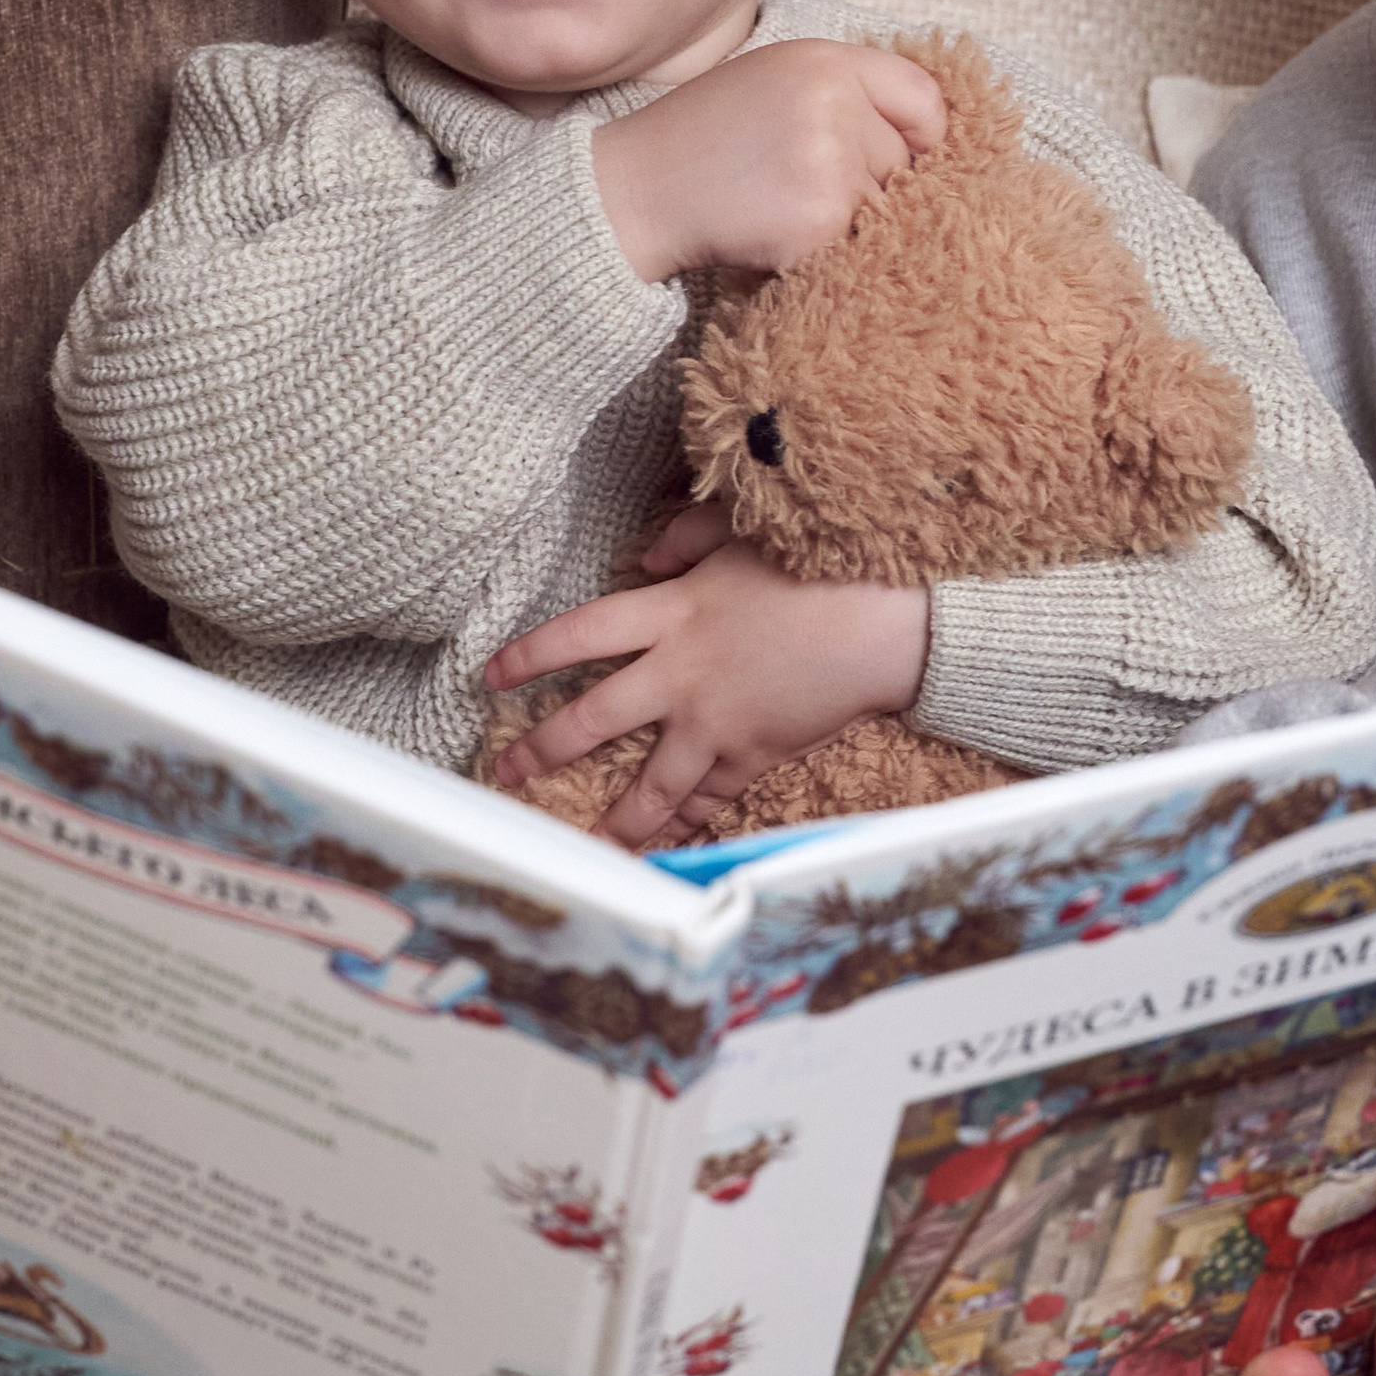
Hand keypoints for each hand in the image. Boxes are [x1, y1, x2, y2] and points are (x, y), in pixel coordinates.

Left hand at [487, 545, 932, 845]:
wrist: (884, 627)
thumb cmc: (817, 568)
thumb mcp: (743, 533)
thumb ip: (686, 537)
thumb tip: (649, 555)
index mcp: (672, 613)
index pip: (579, 636)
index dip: (529, 656)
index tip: (492, 676)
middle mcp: (681, 674)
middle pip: (592, 720)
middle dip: (541, 749)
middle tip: (506, 772)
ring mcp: (715, 722)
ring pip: (648, 783)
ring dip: (613, 817)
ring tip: (583, 842)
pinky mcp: (752, 755)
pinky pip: (707, 798)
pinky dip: (684, 822)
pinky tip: (664, 843)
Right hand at [592, 41, 945, 284]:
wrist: (633, 190)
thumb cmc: (703, 140)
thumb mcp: (773, 81)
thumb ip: (845, 94)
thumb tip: (925, 144)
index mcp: (825, 61)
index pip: (923, 98)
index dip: (922, 136)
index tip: (905, 161)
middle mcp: (833, 102)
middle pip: (903, 162)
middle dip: (868, 186)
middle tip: (797, 187)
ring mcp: (828, 161)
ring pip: (883, 211)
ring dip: (844, 225)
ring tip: (780, 210)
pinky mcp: (818, 220)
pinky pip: (852, 248)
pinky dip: (818, 255)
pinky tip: (770, 237)